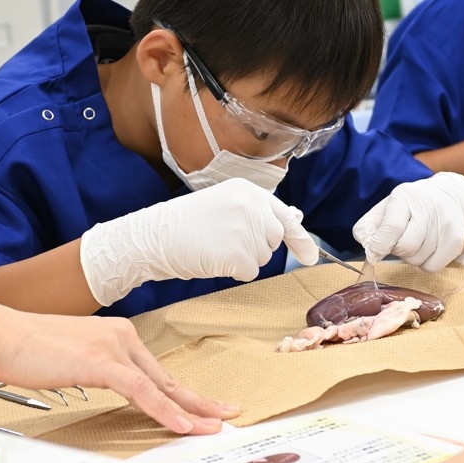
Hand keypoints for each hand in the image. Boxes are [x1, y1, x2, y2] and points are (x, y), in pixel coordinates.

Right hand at [0, 313, 234, 435]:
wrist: (1, 334)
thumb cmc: (28, 349)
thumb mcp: (73, 358)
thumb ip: (99, 370)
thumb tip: (112, 389)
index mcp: (117, 337)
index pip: (157, 373)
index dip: (182, 394)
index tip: (204, 407)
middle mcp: (122, 339)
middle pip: (167, 379)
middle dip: (199, 401)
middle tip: (227, 416)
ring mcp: (113, 349)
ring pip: (160, 386)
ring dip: (190, 410)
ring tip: (211, 427)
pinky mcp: (102, 362)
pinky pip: (141, 391)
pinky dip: (163, 410)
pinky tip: (180, 424)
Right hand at [80, 179, 320, 307]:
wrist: (153, 237)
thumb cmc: (184, 224)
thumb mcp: (223, 206)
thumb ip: (257, 213)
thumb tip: (296, 220)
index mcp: (247, 190)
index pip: (283, 215)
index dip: (299, 237)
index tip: (311, 255)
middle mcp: (250, 206)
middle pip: (273, 240)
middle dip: (255, 248)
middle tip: (223, 242)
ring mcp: (245, 229)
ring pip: (262, 258)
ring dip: (242, 260)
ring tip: (213, 246)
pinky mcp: (238, 254)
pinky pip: (250, 272)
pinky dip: (234, 272)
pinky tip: (213, 259)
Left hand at [353, 172, 463, 270]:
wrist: (451, 196)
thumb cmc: (412, 206)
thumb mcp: (386, 207)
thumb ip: (368, 226)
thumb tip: (368, 249)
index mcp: (405, 196)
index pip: (391, 227)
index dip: (380, 246)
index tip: (376, 252)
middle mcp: (428, 207)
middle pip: (405, 247)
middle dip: (397, 250)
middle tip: (401, 241)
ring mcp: (445, 223)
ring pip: (417, 260)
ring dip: (412, 257)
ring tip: (417, 241)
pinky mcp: (456, 239)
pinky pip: (433, 267)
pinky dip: (426, 263)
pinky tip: (428, 249)